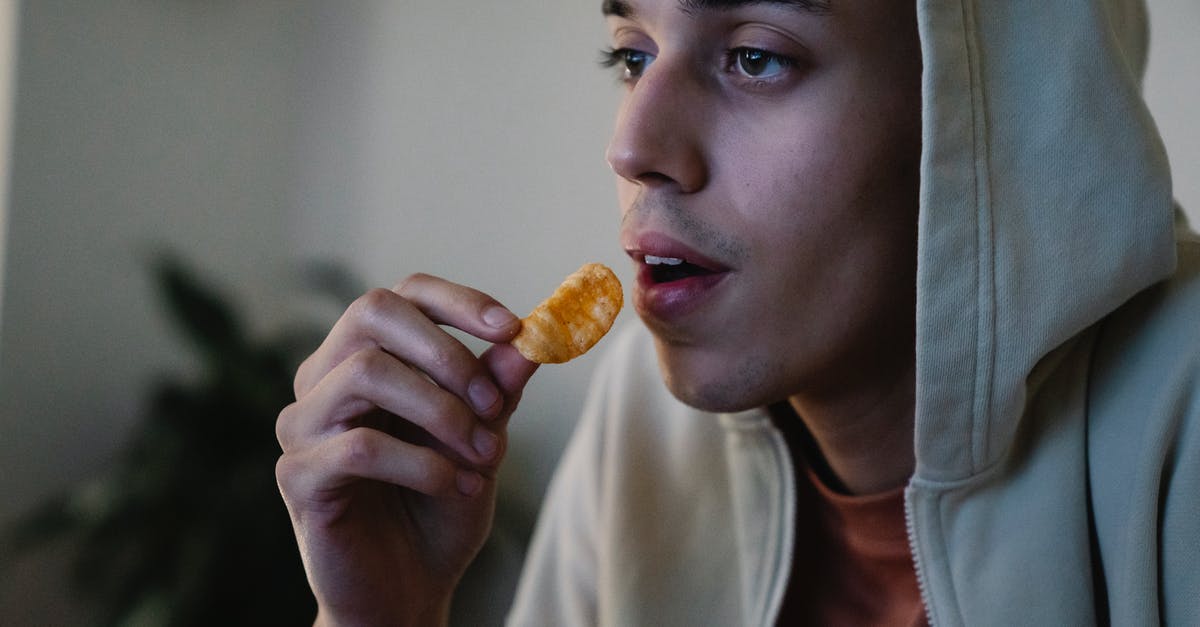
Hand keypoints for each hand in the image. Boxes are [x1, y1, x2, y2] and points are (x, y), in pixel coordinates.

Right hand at [275, 274, 536, 626]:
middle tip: (495, 404)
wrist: (411, 588)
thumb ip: (498, 388)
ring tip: (485, 456)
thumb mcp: (483, 437)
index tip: (512, 328)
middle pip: (371, 312)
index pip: (401, 296)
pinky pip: (360, 447)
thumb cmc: (442, 504)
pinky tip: (458, 487)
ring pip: (368, 373)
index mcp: (366, 356)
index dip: (457, 301)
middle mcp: (324, 377)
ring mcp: (302, 423)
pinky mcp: (297, 475)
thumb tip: (531, 336)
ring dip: (442, 411)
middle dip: (447, 352)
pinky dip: (423, 464)